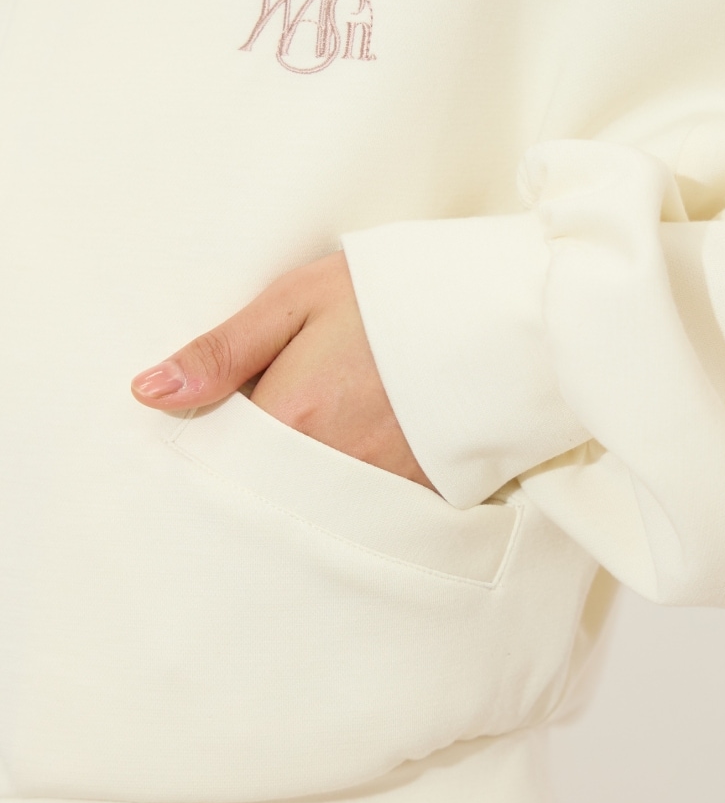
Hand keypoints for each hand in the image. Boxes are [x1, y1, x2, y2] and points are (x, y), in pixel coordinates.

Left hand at [131, 252, 434, 488]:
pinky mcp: (418, 495)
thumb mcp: (298, 301)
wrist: (498, 313)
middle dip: (261, 459)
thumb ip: (223, 351)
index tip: (226, 410)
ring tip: (332, 421)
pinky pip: (365, 505)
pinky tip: (370, 441)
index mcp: (291, 415)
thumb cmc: (393, 296)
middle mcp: (330, 463)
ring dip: (307, 471)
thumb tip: (149, 391)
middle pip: (264, 485)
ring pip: (312, 498)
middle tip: (290, 410)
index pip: (218, 453)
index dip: (214, 433)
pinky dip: (355, 483)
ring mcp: (378, 486)